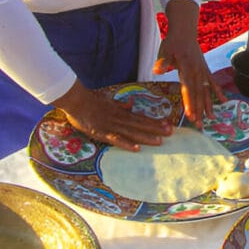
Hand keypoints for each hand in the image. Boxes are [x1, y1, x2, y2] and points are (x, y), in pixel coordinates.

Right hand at [55, 80, 173, 150]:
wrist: (77, 100)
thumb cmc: (91, 100)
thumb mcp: (108, 100)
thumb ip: (120, 104)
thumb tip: (131, 104)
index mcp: (122, 112)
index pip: (142, 117)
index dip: (155, 121)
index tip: (168, 124)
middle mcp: (120, 119)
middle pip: (141, 125)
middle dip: (156, 129)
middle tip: (171, 133)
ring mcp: (112, 126)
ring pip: (132, 133)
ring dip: (146, 137)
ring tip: (160, 141)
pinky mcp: (102, 133)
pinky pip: (116, 140)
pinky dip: (127, 144)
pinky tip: (137, 149)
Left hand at [153, 37, 226, 126]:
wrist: (185, 31)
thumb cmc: (173, 42)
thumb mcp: (164, 50)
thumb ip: (162, 62)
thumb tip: (157, 71)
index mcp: (186, 68)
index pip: (187, 88)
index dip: (189, 102)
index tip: (190, 114)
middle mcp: (196, 71)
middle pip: (198, 93)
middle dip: (198, 109)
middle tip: (199, 124)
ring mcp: (202, 70)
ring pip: (206, 90)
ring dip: (208, 104)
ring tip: (211, 118)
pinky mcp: (205, 69)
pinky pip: (212, 82)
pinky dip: (217, 91)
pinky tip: (223, 101)